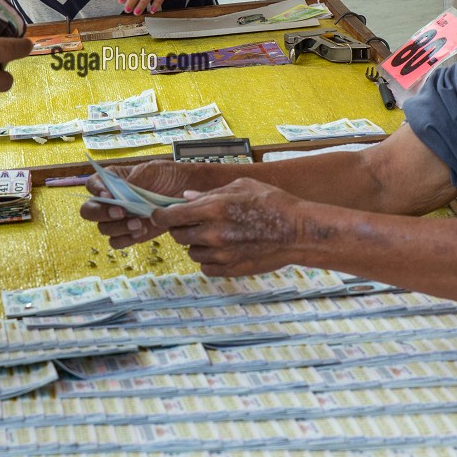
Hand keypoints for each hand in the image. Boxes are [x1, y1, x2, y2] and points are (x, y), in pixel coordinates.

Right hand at [79, 160, 216, 248]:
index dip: (96, 190)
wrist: (188, 192)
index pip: (92, 184)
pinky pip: (117, 242)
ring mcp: (119, 219)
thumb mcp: (152, 170)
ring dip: (117, 228)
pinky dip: (125, 239)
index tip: (109, 195)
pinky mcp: (130, 233)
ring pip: (103, 228)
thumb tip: (119, 190)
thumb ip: (134, 179)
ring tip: (138, 224)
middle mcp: (111, 200)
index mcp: (112, 180)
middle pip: (89, 211)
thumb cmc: (168, 176)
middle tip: (121, 212)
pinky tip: (140, 231)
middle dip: (102, 213)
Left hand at [149, 177, 304, 275]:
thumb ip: (210, 193)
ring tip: (215, 235)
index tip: (158, 215)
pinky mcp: (231, 269)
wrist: (298, 231)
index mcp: (213, 208)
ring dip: (197, 244)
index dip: (159, 216)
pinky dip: (209, 260)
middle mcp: (213, 233)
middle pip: (178, 236)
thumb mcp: (241, 186)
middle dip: (180, 229)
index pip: (171, 216)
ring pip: (192, 253)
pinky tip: (222, 250)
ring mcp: (222, 254)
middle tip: (193, 223)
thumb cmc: (272, 202)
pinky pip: (206, 268)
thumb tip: (187, 198)